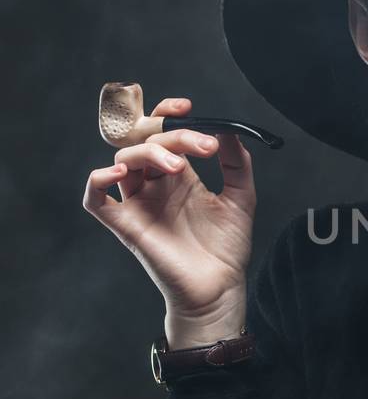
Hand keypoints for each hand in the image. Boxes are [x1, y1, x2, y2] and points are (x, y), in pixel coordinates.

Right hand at [82, 93, 254, 323]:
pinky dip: (99, 180)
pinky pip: (95, 198)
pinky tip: (121, 173)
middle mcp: (155, 185)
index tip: (188, 109)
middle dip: (173, 135)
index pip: (162, 132)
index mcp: (179, 176)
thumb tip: (229, 130)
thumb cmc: (227, 249)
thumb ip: (236, 163)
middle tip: (203, 147)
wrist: (220, 289)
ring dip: (149, 153)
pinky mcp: (126, 226)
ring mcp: (138, 204)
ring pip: (124, 160)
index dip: (167, 114)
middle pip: (146, 141)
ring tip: (179, 166)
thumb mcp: (241, 198)